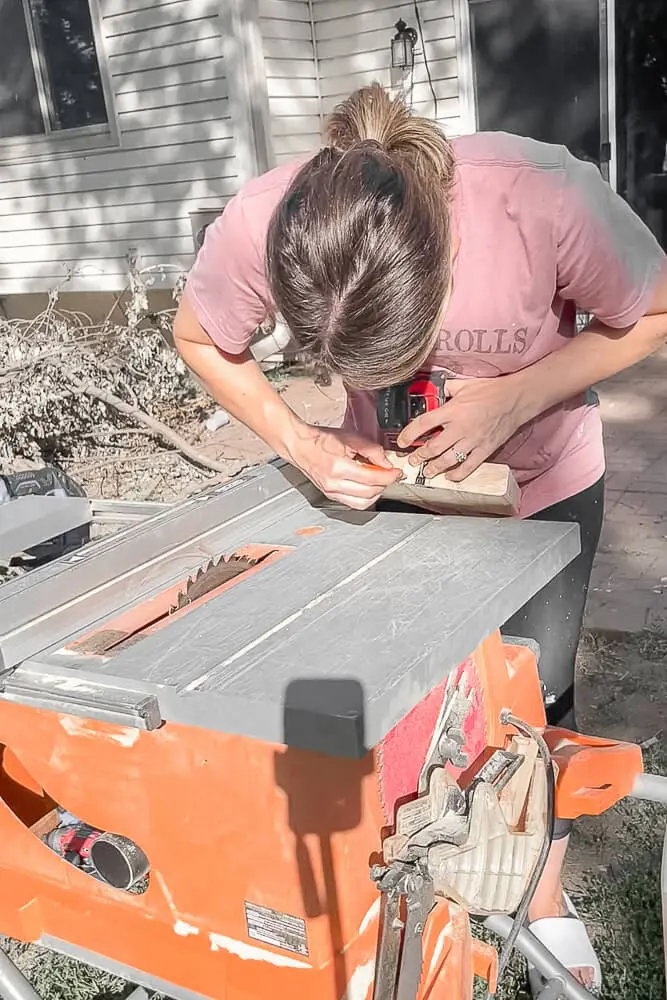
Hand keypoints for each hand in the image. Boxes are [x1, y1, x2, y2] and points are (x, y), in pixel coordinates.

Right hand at [289, 425, 400, 509]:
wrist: (301, 446)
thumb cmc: (320, 440)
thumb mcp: (350, 438)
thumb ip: (372, 450)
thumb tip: (387, 462)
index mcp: (338, 468)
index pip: (372, 478)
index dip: (389, 476)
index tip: (396, 472)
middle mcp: (334, 484)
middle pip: (369, 492)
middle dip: (385, 484)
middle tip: (390, 475)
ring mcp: (331, 492)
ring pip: (363, 503)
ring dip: (376, 493)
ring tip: (379, 481)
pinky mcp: (330, 496)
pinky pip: (353, 504)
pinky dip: (365, 498)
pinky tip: (368, 487)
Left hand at [396, 376, 526, 480]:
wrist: (516, 399)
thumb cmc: (491, 390)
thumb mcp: (465, 384)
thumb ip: (447, 389)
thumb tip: (434, 390)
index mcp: (453, 410)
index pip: (424, 424)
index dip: (409, 434)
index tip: (402, 441)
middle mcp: (461, 427)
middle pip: (433, 447)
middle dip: (419, 456)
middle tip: (412, 460)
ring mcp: (473, 441)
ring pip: (448, 460)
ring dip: (434, 468)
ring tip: (427, 471)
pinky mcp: (485, 449)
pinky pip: (469, 467)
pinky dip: (458, 474)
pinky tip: (450, 476)